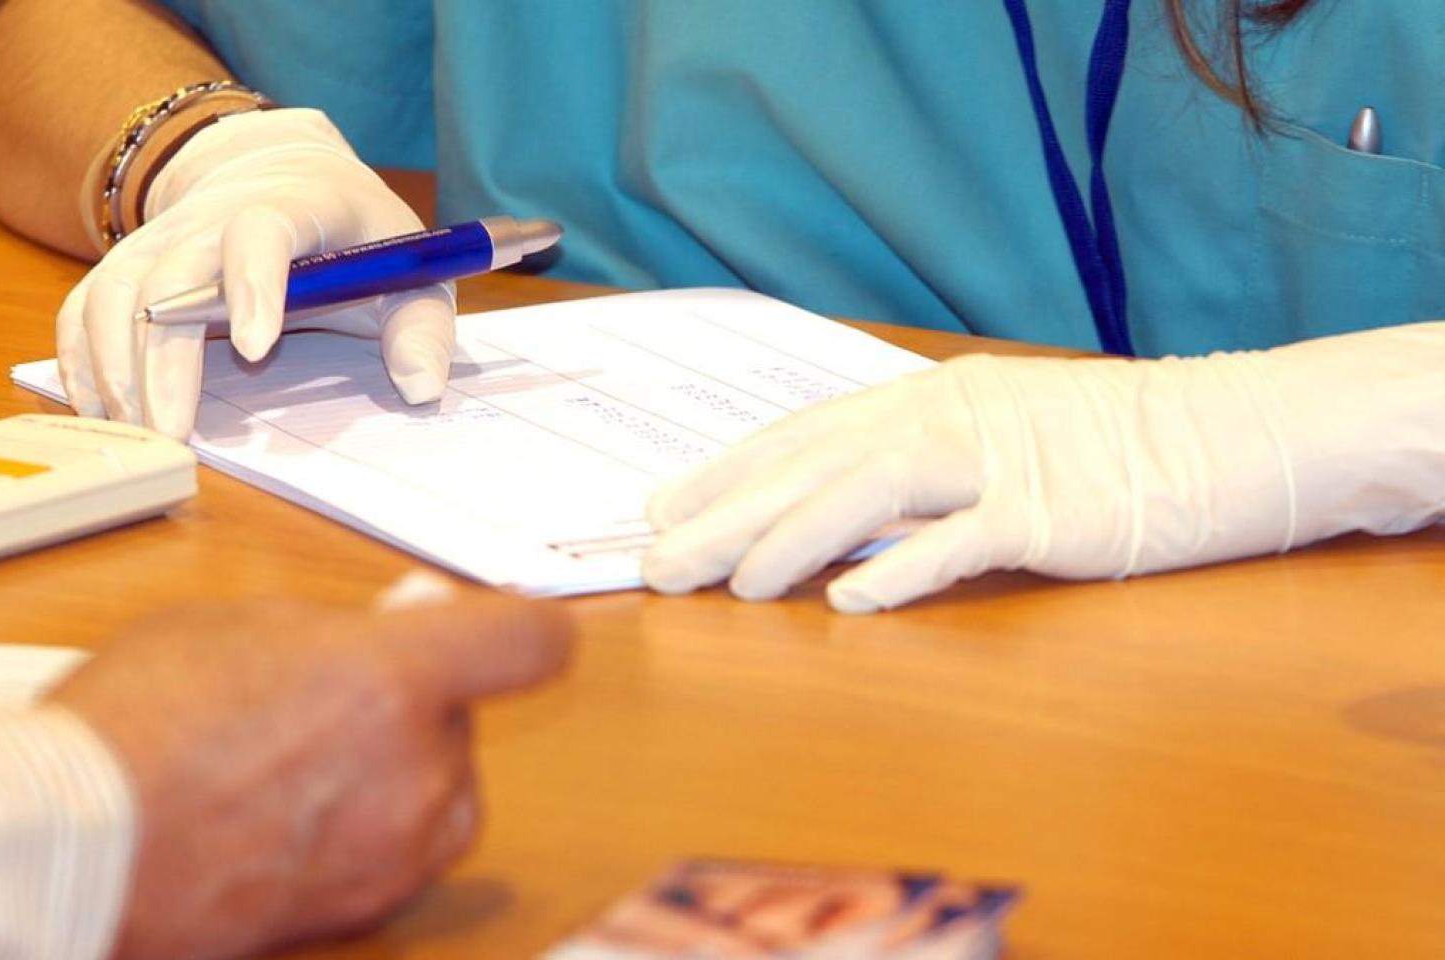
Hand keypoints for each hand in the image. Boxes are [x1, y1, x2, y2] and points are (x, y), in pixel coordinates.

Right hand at [48, 594, 572, 959]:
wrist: (70, 847)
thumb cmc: (133, 726)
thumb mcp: (237, 625)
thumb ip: (338, 625)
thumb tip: (403, 618)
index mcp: (395, 677)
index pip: (526, 644)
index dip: (524, 631)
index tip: (507, 631)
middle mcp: (415, 771)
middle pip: (465, 724)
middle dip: (415, 704)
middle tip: (331, 693)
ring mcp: (392, 851)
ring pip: (441, 796)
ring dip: (401, 771)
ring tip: (301, 758)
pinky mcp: (361, 912)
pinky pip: (399, 855)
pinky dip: (368, 832)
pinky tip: (290, 814)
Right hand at [57, 108, 456, 439]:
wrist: (281, 172)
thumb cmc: (353, 236)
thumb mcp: (409, 271)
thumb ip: (422, 328)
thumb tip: (421, 387)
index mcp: (293, 206)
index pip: (261, 232)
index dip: (254, 284)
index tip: (254, 347)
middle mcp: (212, 216)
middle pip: (170, 275)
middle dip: (165, 356)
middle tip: (174, 431)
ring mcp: (161, 238)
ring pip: (113, 291)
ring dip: (115, 365)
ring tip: (139, 432)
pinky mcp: (127, 265)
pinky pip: (84, 308)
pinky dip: (85, 361)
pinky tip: (106, 412)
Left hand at [641, 324, 1444, 611]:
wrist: (1236, 434)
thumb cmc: (1112, 441)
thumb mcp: (998, 434)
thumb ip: (916, 464)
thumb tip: (830, 508)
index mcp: (930, 397)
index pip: (803, 433)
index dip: (725, 471)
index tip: (662, 506)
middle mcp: (950, 418)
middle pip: (813, 463)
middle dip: (725, 512)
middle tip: (658, 560)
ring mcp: (1000, 462)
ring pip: (868, 490)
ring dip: (789, 538)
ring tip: (728, 584)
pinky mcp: (1051, 512)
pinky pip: (964, 542)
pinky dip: (903, 570)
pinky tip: (850, 603)